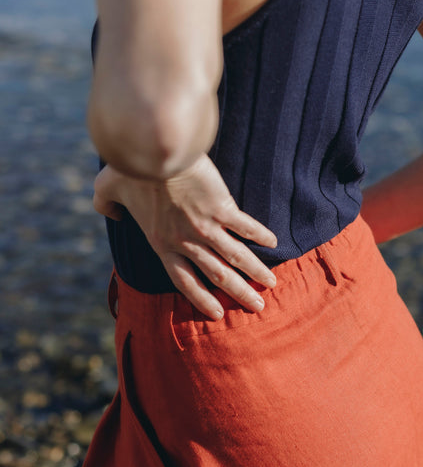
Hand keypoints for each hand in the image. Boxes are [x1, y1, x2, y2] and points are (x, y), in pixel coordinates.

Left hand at [92, 154, 277, 319]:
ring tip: (271, 284)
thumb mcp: (107, 188)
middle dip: (239, 294)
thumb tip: (110, 212)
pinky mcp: (221, 208)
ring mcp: (206, 227)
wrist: (154, 153)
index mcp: (161, 243)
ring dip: (255, 273)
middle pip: (217, 276)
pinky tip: (274, 243)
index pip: (184, 281)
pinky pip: (245, 227)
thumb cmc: (129, 168)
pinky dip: (260, 235)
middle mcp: (186, 242)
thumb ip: (105, 204)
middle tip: (257, 308)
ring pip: (236, 257)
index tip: (218, 313)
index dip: (202, 299)